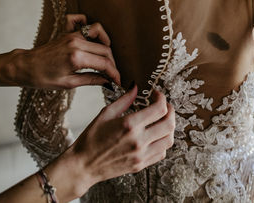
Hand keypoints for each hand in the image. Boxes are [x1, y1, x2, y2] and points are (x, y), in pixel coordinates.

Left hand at [11, 14, 119, 88]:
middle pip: (105, 49)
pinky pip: (82, 21)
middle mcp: (76, 43)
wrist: (24, 67)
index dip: (114, 73)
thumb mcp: (69, 84)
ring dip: (106, 45)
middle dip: (112, 63)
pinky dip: (89, 27)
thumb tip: (107, 82)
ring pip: (98, 33)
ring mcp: (71, 35)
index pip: (104, 64)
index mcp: (76, 58)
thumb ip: (91, 80)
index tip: (117, 81)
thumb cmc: (42, 78)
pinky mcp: (67, 32)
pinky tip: (93, 38)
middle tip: (112, 74)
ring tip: (106, 57)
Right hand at [53, 85, 174, 198]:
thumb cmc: (91, 139)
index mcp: (129, 125)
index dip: (161, 98)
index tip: (156, 95)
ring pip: (169, 139)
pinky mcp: (141, 165)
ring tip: (162, 120)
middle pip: (169, 124)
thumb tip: (136, 88)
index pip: (159, 109)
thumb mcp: (106, 114)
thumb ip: (125, 100)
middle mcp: (138, 141)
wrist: (83, 165)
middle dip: (170, 111)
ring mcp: (141, 155)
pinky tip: (156, 135)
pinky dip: (163, 142)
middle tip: (164, 106)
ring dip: (169, 127)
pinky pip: (162, 152)